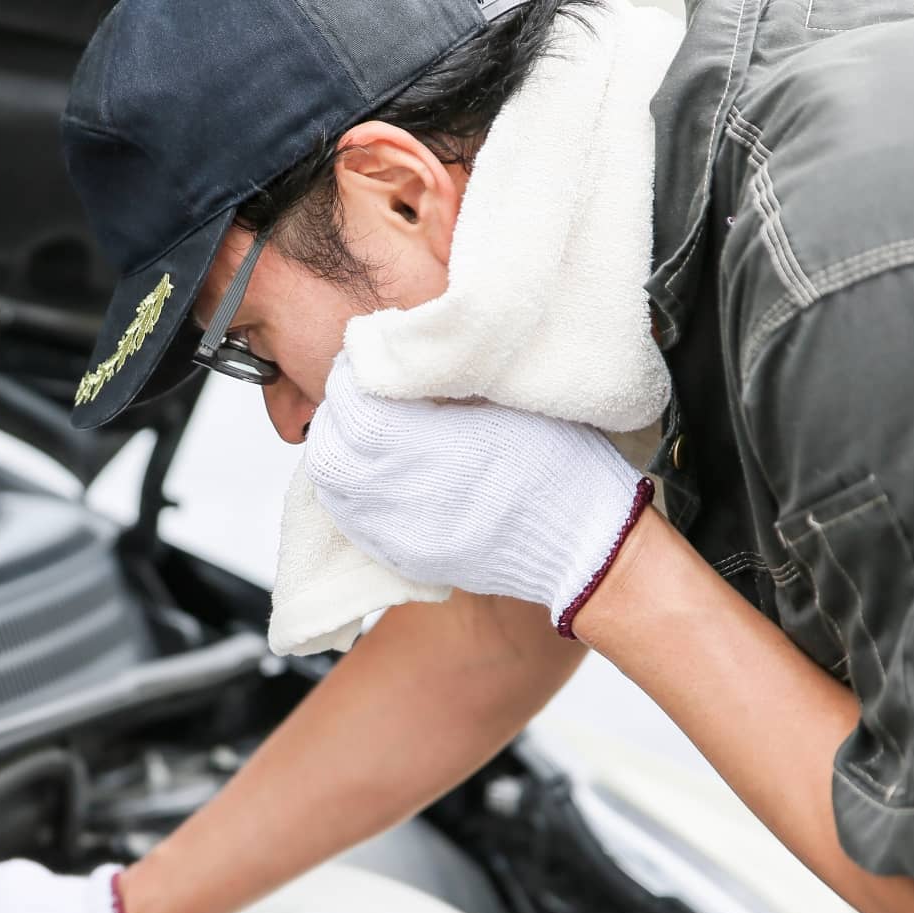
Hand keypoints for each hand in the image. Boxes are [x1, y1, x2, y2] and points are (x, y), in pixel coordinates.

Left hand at [303, 353, 652, 635]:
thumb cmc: (563, 464)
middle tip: (358, 388)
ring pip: (330, 488)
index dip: (350, 375)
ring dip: (335, 450)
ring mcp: (401, 534)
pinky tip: (369, 471)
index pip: (355, 406)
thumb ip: (450, 379)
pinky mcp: (405, 558)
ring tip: (360, 427)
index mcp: (435, 448)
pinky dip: (346, 490)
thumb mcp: (512, 401)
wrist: (585, 545)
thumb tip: (408, 352)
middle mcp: (406, 496)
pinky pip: (350, 521)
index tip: (365, 354)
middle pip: (328, 448)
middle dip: (335, 411)